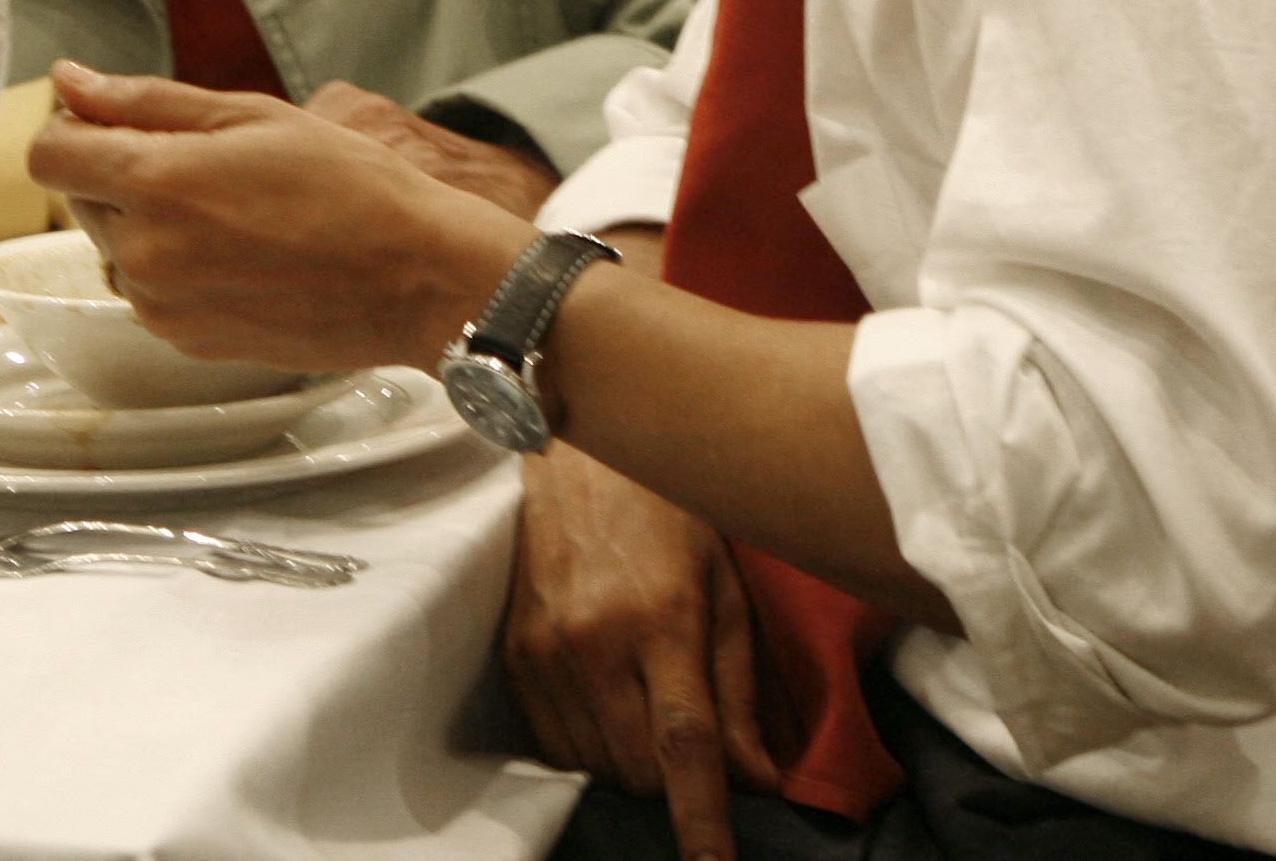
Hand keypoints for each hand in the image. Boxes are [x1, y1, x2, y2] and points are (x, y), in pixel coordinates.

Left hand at [29, 62, 529, 374]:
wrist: (415, 278)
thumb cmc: (350, 186)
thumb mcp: (250, 116)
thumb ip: (146, 100)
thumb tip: (70, 81)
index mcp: (157, 183)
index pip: (48, 156)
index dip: (73, 131)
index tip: (111, 124)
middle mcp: (146, 252)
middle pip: (81, 201)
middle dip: (120, 175)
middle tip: (204, 164)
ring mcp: (163, 306)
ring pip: (116, 250)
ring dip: (148, 226)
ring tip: (231, 213)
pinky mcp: (186, 342)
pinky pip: (150, 294)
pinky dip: (176, 269)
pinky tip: (240, 254)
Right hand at [506, 444, 776, 860]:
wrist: (573, 456)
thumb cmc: (666, 512)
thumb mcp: (725, 583)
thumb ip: (743, 686)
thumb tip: (761, 778)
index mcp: (662, 618)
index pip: (685, 743)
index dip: (701, 818)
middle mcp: (595, 641)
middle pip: (636, 772)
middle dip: (672, 784)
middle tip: (690, 740)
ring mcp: (546, 651)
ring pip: (593, 766)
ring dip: (629, 765)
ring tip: (645, 704)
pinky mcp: (514, 654)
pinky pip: (553, 745)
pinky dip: (588, 748)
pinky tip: (607, 702)